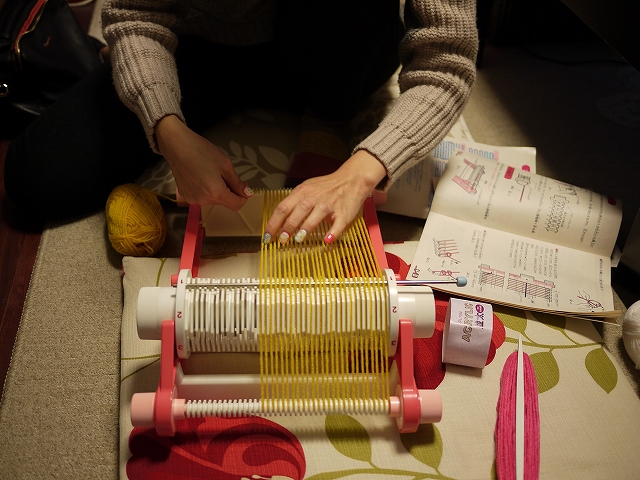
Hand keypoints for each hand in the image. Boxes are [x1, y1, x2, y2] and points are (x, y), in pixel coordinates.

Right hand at [155, 115, 251, 209]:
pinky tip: (200, 175)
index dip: (242, 197)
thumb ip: (237, 183)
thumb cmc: (202, 151)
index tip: (242, 186)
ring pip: (213, 199)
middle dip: (228, 191)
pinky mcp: (185, 196)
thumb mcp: (225, 165)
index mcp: (216, 193)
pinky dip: (205, 189)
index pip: (236, 205)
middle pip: (224, 202)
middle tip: (224, 173)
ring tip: (209, 172)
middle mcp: (203, 201)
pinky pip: (202, 196)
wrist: (177, 145)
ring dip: (216, 190)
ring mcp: (193, 199)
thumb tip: (247, 194)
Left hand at [264, 149, 386, 243]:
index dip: (273, 223)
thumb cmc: (327, 187)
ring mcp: (329, 205)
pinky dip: (333, 232)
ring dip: (306, 228)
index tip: (267, 237)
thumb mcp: (307, 189)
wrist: (352, 179)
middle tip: (281, 240)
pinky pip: (338, 223)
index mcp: (302, 192)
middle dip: (287, 227)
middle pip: (297, 211)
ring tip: (298, 239)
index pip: (283, 208)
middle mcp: (314, 197)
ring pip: (315, 215)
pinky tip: (327, 240)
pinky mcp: (343, 213)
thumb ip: (294, 203)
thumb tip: (279, 223)